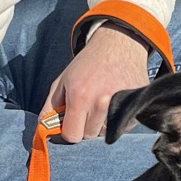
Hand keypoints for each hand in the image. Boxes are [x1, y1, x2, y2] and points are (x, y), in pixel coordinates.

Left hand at [47, 26, 150, 143]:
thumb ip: (50, 106)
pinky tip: (115, 102)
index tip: (71, 122)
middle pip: (89, 135)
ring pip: (106, 133)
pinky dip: (117, 120)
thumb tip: (43, 129)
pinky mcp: (136, 106)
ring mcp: (122, 105)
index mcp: (80, 97)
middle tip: (87, 108)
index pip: (72, 135)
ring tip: (102, 103)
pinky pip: (123, 127)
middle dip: (85, 126)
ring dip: (101, 123)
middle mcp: (101, 103)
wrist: (119, 44)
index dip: (69, 130)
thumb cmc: (88, 63)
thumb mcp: (63, 80)